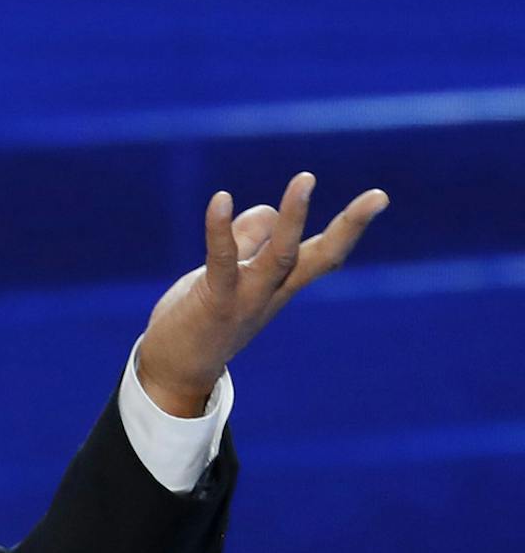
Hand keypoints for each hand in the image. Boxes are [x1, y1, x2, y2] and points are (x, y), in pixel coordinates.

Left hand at [138, 173, 388, 415]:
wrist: (172, 374)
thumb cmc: (201, 322)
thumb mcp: (229, 276)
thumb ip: (248, 243)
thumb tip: (268, 211)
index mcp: (280, 286)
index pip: (323, 255)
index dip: (350, 228)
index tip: (378, 198)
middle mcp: (272, 293)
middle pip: (320, 258)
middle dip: (350, 227)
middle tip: (380, 196)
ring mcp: (247, 298)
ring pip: (281, 255)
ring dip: (294, 217)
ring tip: (307, 179)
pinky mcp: (215, 300)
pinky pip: (222, 259)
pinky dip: (221, 228)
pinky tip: (221, 199)